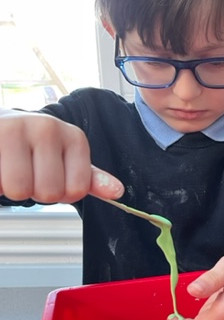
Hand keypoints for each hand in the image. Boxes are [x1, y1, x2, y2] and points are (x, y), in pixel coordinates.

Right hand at [0, 110, 123, 202]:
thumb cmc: (35, 147)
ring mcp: (14, 129)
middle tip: (28, 173)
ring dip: (11, 189)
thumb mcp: (68, 160)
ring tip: (11, 170)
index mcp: (74, 137)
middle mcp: (47, 128)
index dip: (62, 194)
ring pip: (18, 190)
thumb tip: (117, 192)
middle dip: (35, 192)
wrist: (0, 125)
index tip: (53, 178)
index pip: (76, 191)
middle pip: (48, 193)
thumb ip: (91, 179)